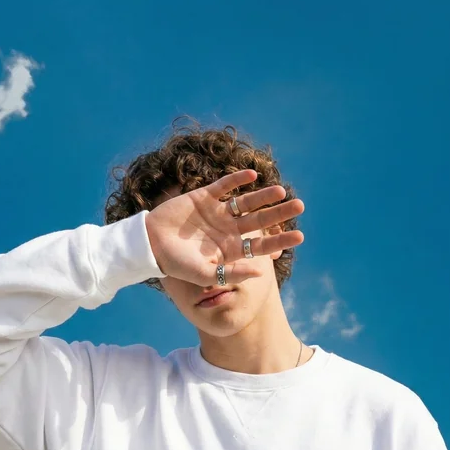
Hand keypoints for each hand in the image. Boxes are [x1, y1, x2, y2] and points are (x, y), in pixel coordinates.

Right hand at [145, 170, 304, 286]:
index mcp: (230, 250)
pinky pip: (225, 186)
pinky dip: (238, 180)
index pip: (260, 245)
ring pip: (245, 202)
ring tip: (281, 191)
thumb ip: (232, 274)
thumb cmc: (176, 264)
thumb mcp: (205, 274)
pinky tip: (254, 175)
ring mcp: (216, 212)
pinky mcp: (203, 196)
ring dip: (263, 196)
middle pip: (259, 220)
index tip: (299, 237)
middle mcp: (227, 230)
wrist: (149, 245)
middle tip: (300, 206)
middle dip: (279, 214)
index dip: (279, 241)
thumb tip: (260, 272)